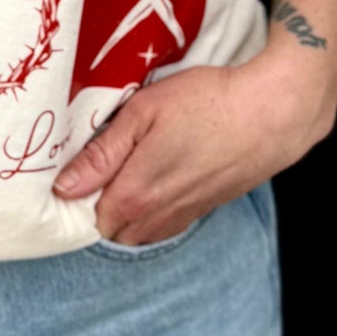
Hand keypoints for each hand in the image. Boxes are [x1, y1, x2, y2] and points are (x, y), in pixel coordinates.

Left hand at [51, 51, 333, 243]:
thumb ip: (102, 153)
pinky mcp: (205, 210)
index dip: (77, 198)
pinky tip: (158, 181)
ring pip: (139, 232)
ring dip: (127, 213)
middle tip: (100, 170)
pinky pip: (165, 226)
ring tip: (128, 174)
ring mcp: (183, 216)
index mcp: (134, 194)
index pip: (87, 219)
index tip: (77, 171)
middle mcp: (157, 216)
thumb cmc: (207, 103)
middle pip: (111, 231)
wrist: (272, 114)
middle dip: (99, 208)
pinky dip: (153, 213)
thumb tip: (64, 188)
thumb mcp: (144, 112)